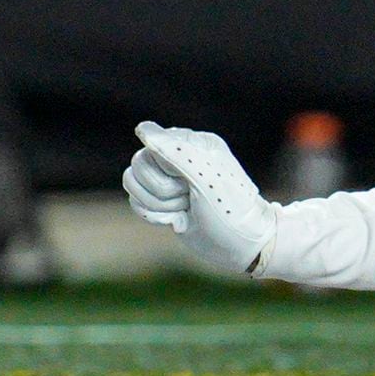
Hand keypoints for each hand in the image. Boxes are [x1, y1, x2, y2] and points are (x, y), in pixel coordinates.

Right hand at [121, 122, 276, 277]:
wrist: (241, 246)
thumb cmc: (230, 210)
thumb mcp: (205, 178)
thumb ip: (173, 151)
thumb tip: (142, 128)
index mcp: (193, 143)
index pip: (153, 145)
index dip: (165, 169)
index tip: (188, 182)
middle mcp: (178, 157)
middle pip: (139, 165)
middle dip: (162, 190)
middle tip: (189, 198)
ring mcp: (169, 179)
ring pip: (133, 182)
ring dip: (157, 204)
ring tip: (185, 209)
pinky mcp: (162, 201)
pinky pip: (136, 201)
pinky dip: (153, 215)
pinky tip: (178, 220)